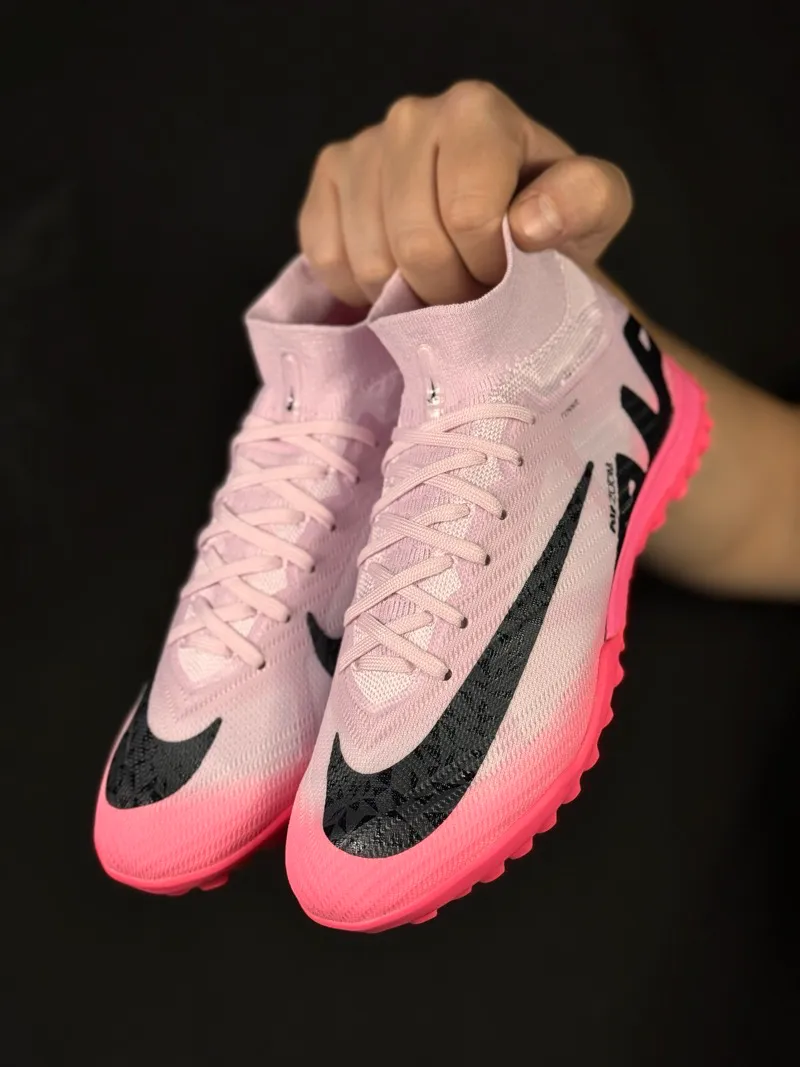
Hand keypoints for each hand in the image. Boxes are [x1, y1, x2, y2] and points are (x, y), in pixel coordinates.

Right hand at [298, 80, 631, 306]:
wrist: (501, 236)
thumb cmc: (548, 223)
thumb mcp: (595, 211)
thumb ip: (584, 202)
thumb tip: (527, 223)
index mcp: (476, 112)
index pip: (466, 216)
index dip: (487, 266)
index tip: (504, 275)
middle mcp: (411, 118)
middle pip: (414, 243)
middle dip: (448, 289)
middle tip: (471, 291)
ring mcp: (360, 149)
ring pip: (369, 261)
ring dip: (407, 296)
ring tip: (437, 284)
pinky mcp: (326, 183)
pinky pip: (329, 258)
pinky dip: (362, 289)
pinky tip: (396, 277)